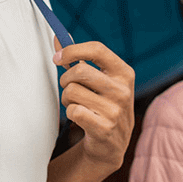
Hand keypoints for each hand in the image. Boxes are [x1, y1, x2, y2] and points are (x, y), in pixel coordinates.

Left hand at [53, 38, 134, 171]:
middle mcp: (123, 90)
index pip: (97, 49)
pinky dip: (71, 114)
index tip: (58, 57)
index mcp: (124, 73)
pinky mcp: (104, 128)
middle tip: (68, 87)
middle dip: (66, 79)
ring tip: (77, 105)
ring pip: (72, 92)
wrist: (111, 143)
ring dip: (67, 99)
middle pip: (80, 71)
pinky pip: (73, 111)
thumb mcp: (98, 80)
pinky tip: (81, 118)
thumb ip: (79, 59)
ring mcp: (116, 111)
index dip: (73, 50)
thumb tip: (58, 38)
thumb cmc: (101, 104)